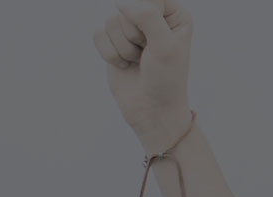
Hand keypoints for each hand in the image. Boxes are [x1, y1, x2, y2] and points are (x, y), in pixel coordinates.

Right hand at [94, 0, 195, 150]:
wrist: (152, 110)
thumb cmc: (166, 79)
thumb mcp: (165, 44)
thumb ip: (147, 15)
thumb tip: (120, 3)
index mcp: (174, 15)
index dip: (146, 19)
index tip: (156, 41)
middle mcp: (152, 18)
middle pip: (127, 8)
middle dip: (133, 36)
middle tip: (147, 54)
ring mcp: (131, 29)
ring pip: (111, 21)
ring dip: (123, 48)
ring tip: (137, 61)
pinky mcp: (113, 42)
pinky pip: (98, 34)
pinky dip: (109, 54)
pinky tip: (125, 65)